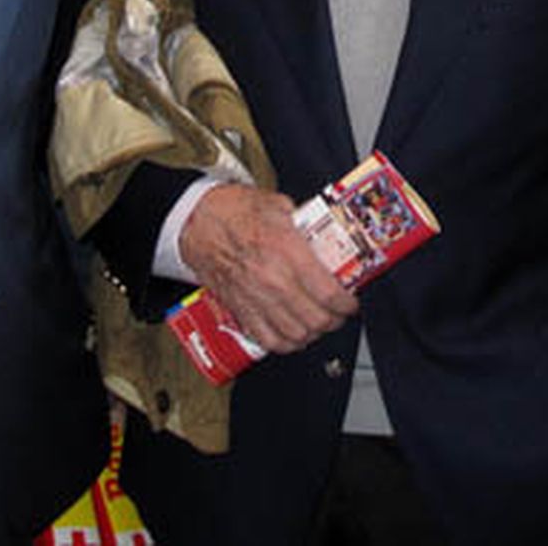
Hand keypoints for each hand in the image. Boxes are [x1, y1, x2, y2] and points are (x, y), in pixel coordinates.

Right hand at [180, 183, 357, 352]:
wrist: (196, 222)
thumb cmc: (233, 211)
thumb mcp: (278, 204)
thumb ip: (308, 221)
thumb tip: (332, 230)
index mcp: (285, 250)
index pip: (327, 291)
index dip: (346, 302)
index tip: (351, 300)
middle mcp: (271, 279)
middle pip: (316, 318)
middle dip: (335, 319)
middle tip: (340, 312)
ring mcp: (255, 298)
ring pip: (296, 334)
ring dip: (314, 333)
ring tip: (321, 323)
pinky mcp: (240, 310)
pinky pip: (268, 340)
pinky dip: (287, 343)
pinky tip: (296, 334)